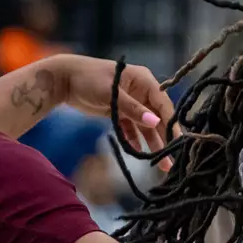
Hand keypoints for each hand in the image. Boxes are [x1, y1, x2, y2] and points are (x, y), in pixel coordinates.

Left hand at [59, 57, 178, 171]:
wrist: (64, 79)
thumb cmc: (89, 78)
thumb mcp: (112, 94)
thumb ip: (134, 109)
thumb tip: (155, 122)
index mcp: (144, 80)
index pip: (164, 104)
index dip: (171, 123)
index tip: (178, 141)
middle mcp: (141, 92)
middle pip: (157, 118)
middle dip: (164, 138)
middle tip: (171, 159)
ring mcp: (132, 103)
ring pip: (145, 126)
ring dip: (152, 144)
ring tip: (161, 164)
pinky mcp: (120, 112)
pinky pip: (131, 129)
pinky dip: (133, 140)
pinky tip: (138, 152)